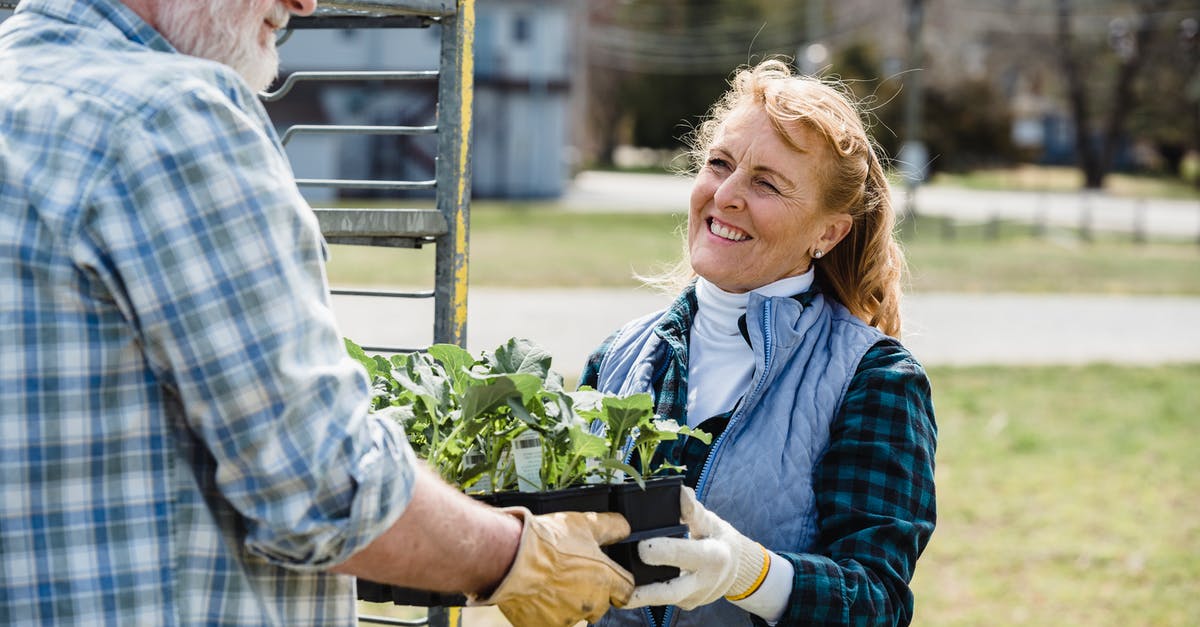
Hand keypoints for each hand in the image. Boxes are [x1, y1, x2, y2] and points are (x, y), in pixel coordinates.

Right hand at [468, 508, 634, 625]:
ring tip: (549, 580)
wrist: (512, 558)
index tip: (610, 578)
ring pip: (574, 613)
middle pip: (600, 604)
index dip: (618, 583)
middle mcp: (590, 603)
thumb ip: (612, 527)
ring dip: (566, 601)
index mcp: (604, 580)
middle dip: (590, 592)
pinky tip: (536, 591)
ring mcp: (566, 618)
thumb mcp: (585, 523)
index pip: (626, 591)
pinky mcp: (543, 626)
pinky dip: (544, 610)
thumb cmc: (547, 542)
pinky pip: (549, 620)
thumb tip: (625, 528)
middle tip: (571, 574)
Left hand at [624, 488, 769, 609]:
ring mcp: (695, 597)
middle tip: (621, 579)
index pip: (685, 554)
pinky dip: (644, 594)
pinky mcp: (685, 605)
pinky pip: (663, 601)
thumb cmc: (717, 538)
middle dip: (645, 589)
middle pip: (671, 591)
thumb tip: (680, 492)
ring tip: (614, 592)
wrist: (735, 568)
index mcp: (713, 556)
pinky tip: (624, 587)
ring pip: (662, 601)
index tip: (642, 546)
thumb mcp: (711, 521)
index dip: (663, 551)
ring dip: (638, 597)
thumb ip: (694, 510)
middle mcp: (704, 582)